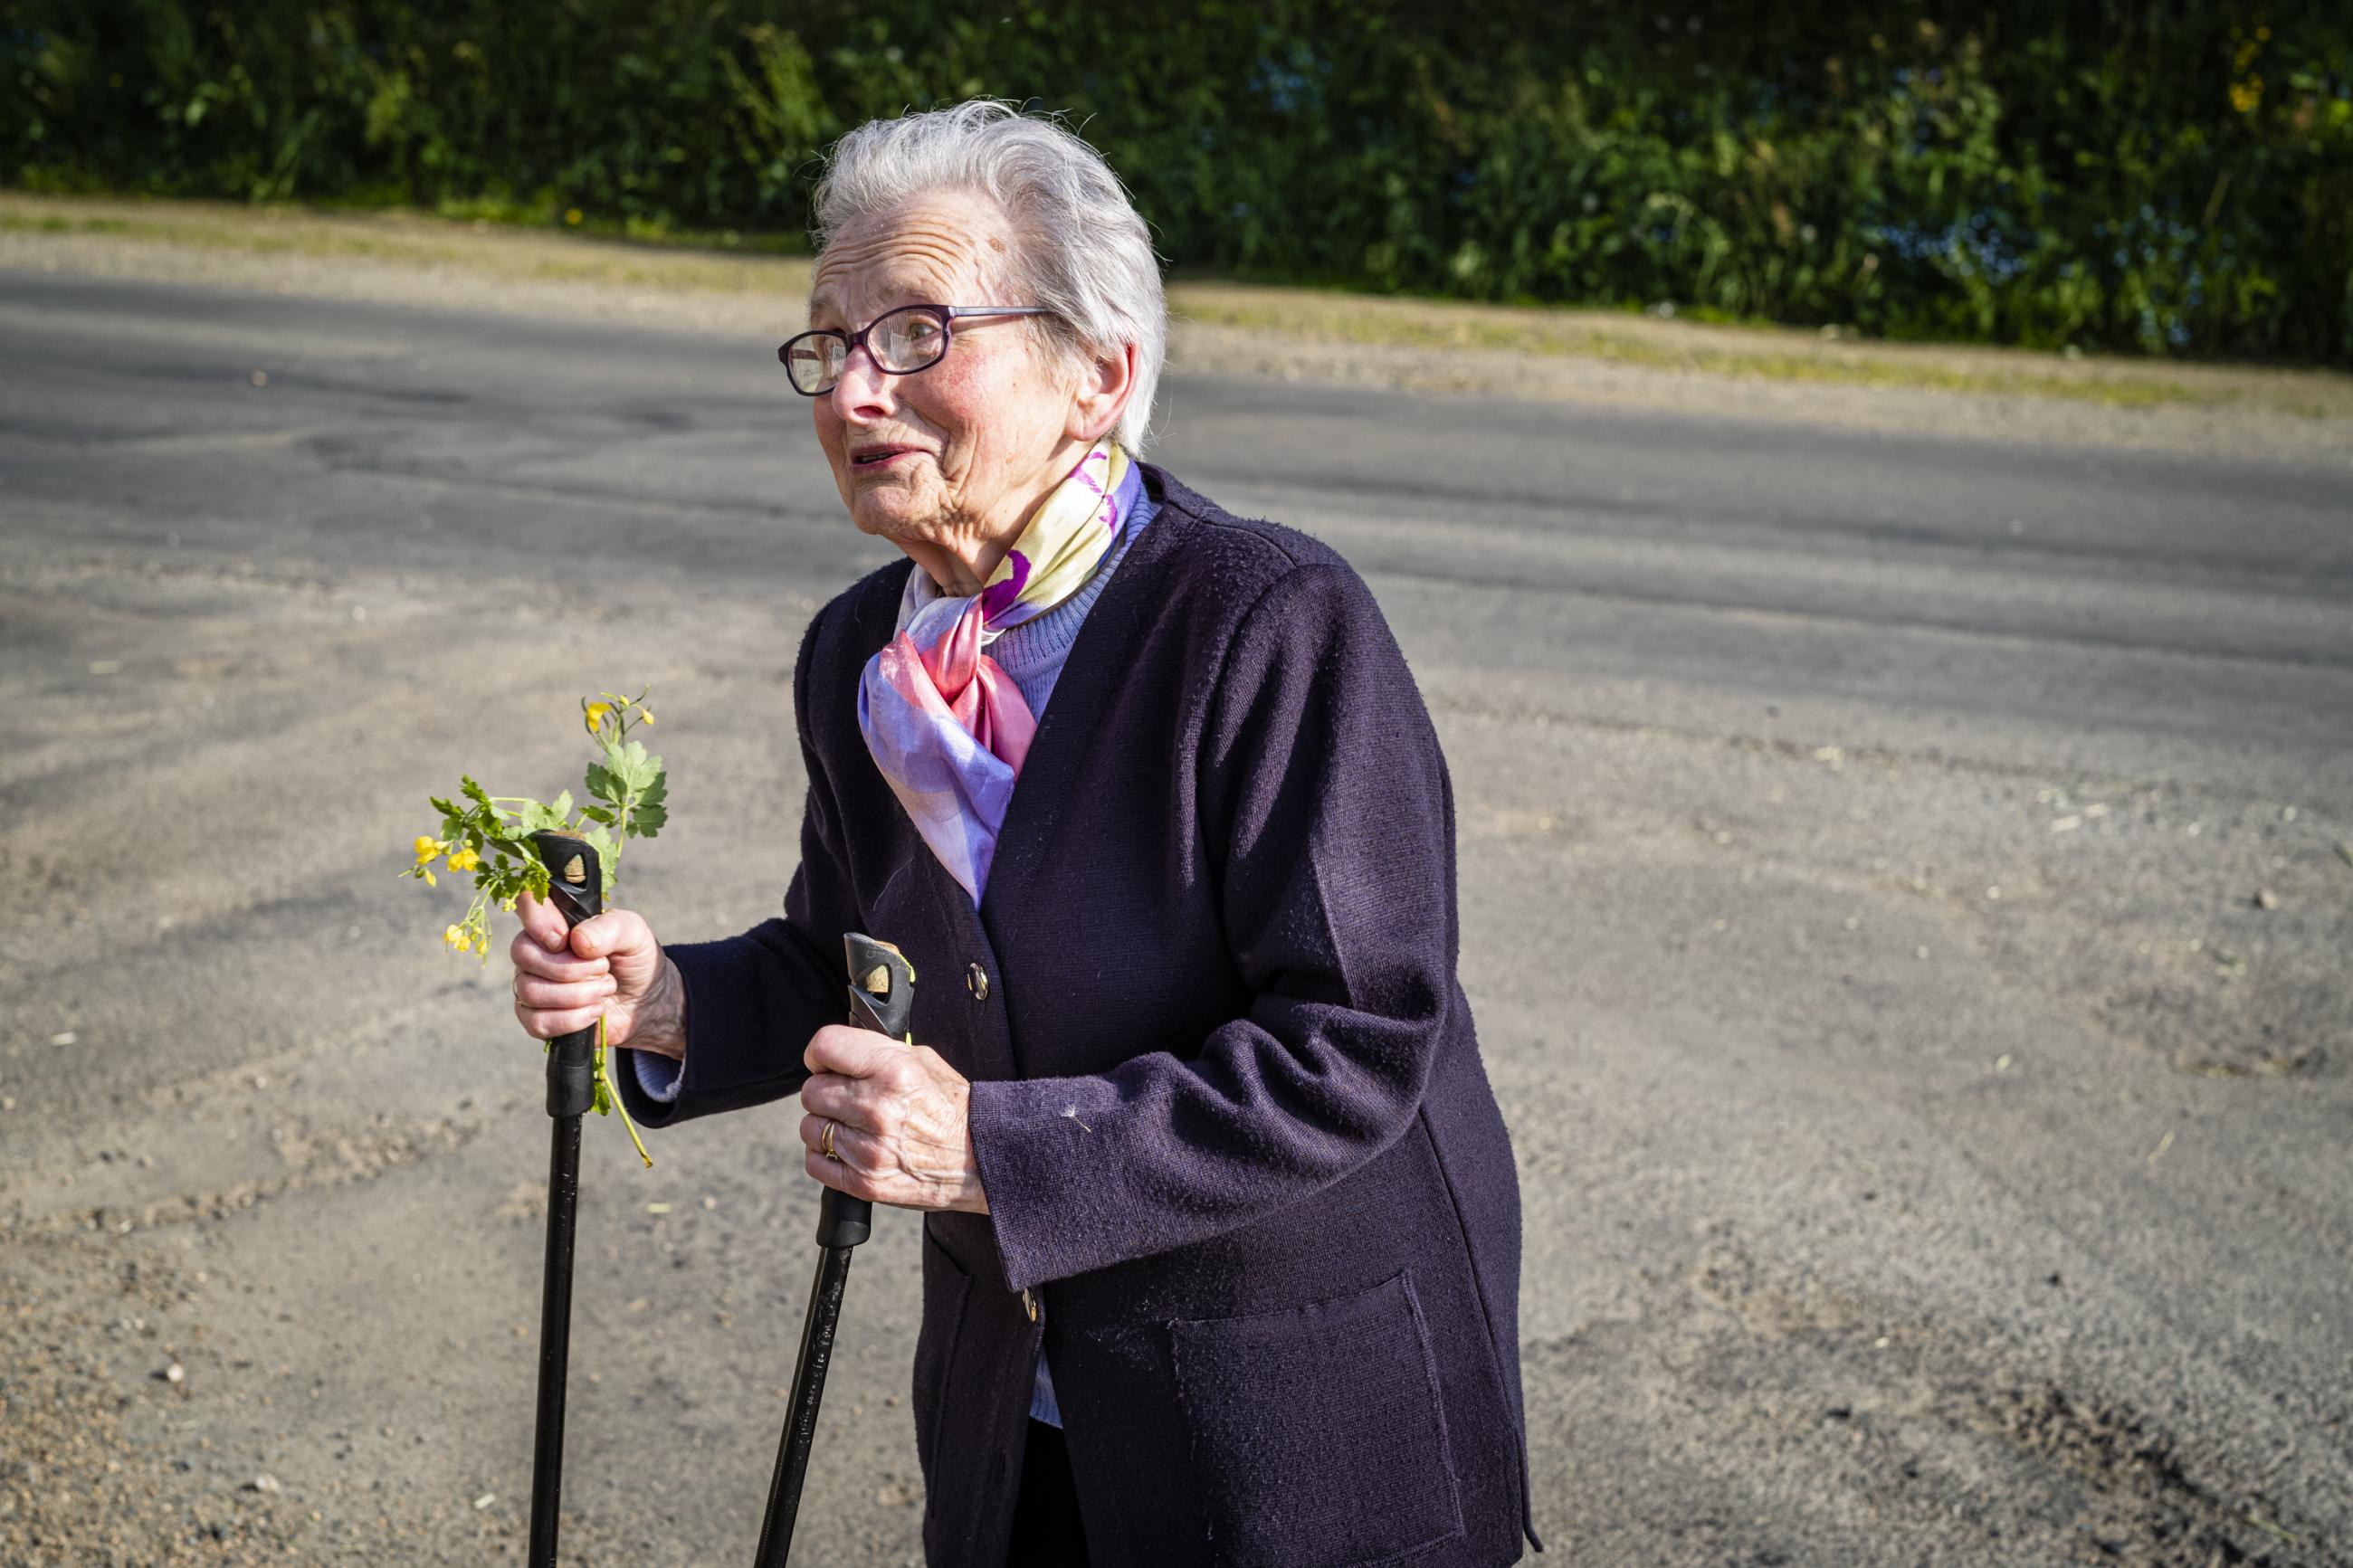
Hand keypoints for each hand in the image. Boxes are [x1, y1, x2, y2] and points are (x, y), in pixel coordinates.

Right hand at [508, 890, 687, 1059]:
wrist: (646, 1002)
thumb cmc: (634, 960)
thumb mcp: (634, 934)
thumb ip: (610, 927)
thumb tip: (577, 941)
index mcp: (556, 921)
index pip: (527, 903)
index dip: (540, 921)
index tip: (566, 939)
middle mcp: (536, 950)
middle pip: (523, 954)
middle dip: (570, 967)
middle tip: (604, 969)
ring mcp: (532, 984)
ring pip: (531, 991)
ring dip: (578, 994)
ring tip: (605, 989)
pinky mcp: (537, 1018)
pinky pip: (537, 1022)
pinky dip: (573, 1019)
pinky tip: (594, 1011)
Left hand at [798, 1025, 986, 1213]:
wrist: (980, 1159)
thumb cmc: (952, 1108)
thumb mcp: (924, 1062)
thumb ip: (877, 1053)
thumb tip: (839, 1054)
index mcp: (893, 1070)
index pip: (825, 1047)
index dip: (819, 1055)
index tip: (825, 1063)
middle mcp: (877, 1107)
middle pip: (811, 1091)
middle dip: (826, 1092)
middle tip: (849, 1099)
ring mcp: (868, 1149)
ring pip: (810, 1127)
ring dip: (827, 1125)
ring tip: (855, 1126)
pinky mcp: (863, 1182)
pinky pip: (815, 1162)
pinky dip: (828, 1156)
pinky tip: (853, 1149)